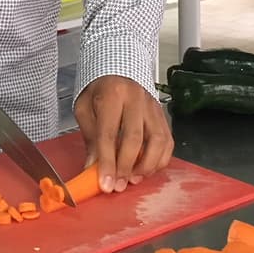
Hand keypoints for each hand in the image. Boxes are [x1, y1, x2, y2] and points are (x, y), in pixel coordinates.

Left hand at [74, 75, 173, 193]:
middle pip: (134, 139)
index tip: (105, 184)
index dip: (107, 162)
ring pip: (157, 141)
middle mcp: (136, 99)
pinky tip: (146, 169)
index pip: (109, 133)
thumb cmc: (99, 89)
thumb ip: (90, 137)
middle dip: (125, 167)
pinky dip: (159, 160)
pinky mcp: (163, 115)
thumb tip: (92, 168)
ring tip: (132, 179)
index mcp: (112, 94)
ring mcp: (153, 107)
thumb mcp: (85, 108)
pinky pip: (168, 142)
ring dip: (146, 166)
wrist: (120, 66)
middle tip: (117, 186)